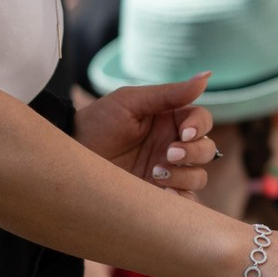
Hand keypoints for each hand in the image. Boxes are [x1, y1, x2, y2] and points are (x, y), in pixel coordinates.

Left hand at [74, 73, 215, 193]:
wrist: (71, 156)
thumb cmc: (97, 122)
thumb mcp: (131, 102)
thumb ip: (170, 93)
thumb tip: (207, 75)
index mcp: (169, 120)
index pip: (201, 121)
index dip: (199, 126)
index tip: (183, 134)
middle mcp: (172, 146)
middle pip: (207, 149)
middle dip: (194, 152)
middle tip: (168, 154)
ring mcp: (167, 172)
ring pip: (199, 176)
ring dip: (185, 175)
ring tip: (156, 173)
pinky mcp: (157, 196)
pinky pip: (184, 201)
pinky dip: (182, 199)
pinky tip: (164, 193)